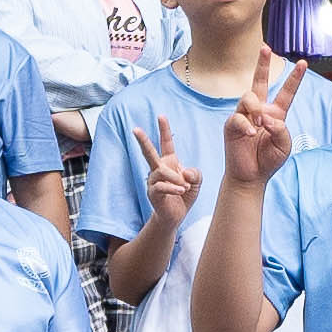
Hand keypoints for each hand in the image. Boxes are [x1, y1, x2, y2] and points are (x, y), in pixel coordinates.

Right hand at [133, 118, 196, 232]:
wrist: (175, 216)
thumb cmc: (185, 195)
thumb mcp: (196, 181)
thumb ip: (195, 173)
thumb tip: (184, 171)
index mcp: (169, 162)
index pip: (166, 143)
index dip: (164, 130)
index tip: (161, 116)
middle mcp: (158, 169)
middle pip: (149, 152)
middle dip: (142, 140)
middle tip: (135, 129)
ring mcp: (153, 181)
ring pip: (162, 172)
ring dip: (176, 179)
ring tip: (184, 187)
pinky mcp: (153, 193)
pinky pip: (161, 186)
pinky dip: (173, 188)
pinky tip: (181, 190)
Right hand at [216, 52, 302, 186]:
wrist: (251, 176)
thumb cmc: (269, 160)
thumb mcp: (284, 145)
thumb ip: (281, 130)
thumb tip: (267, 118)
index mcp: (276, 114)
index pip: (287, 92)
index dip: (295, 78)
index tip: (303, 63)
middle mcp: (260, 110)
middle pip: (259, 81)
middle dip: (261, 63)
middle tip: (265, 47)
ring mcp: (245, 115)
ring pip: (249, 96)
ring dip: (256, 108)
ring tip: (260, 124)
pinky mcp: (232, 124)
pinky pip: (238, 117)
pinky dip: (246, 125)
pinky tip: (251, 134)